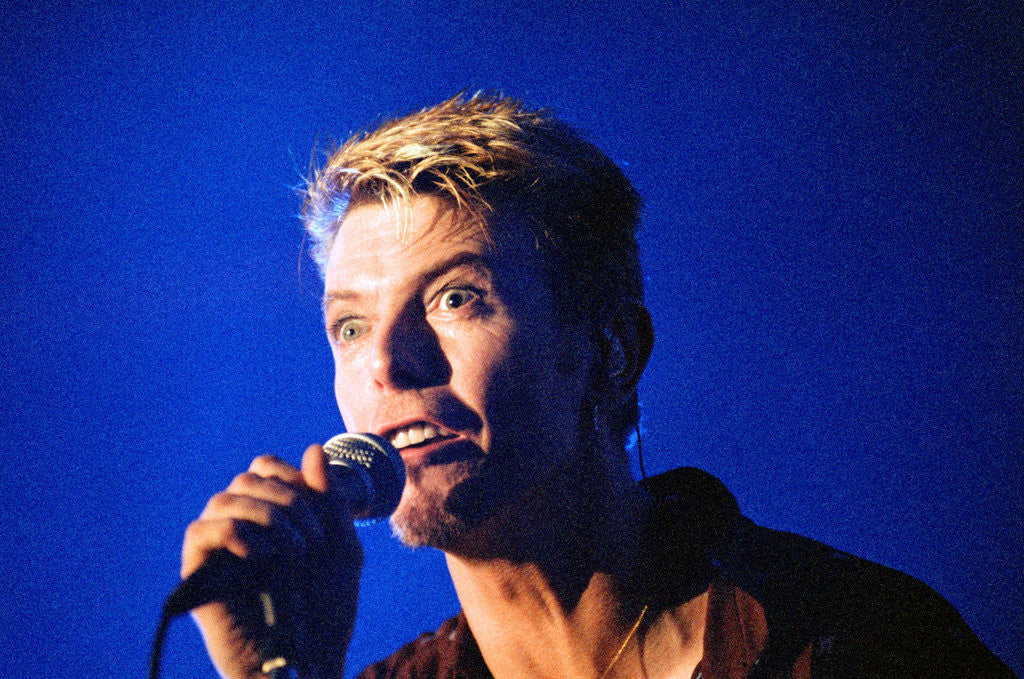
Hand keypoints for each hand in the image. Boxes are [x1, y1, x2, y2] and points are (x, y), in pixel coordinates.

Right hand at [180, 444, 362, 678]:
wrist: (311, 663)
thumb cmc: (328, 614)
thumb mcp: (342, 549)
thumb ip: (330, 500)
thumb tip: (314, 448)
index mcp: (272, 519)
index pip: (265, 468)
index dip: (292, 476)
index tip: (319, 511)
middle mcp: (242, 530)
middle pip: (246, 478)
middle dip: (288, 500)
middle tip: (313, 543)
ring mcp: (220, 553)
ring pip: (223, 499)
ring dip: (267, 515)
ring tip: (295, 553)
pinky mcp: (199, 578)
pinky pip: (199, 532)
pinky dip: (236, 532)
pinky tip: (264, 556)